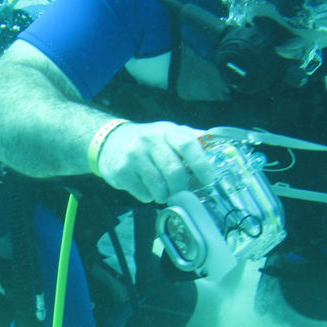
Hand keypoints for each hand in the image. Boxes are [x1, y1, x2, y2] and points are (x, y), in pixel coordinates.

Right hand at [98, 121, 213, 202]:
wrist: (107, 141)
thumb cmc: (145, 140)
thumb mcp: (166, 132)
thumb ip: (189, 139)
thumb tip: (219, 147)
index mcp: (166, 131)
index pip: (188, 145)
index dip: (202, 164)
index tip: (209, 179)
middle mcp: (149, 141)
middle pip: (174, 171)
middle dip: (181, 188)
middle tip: (181, 192)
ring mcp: (134, 157)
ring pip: (159, 187)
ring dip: (164, 195)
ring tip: (162, 191)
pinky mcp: (122, 172)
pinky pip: (143, 193)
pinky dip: (149, 196)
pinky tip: (145, 187)